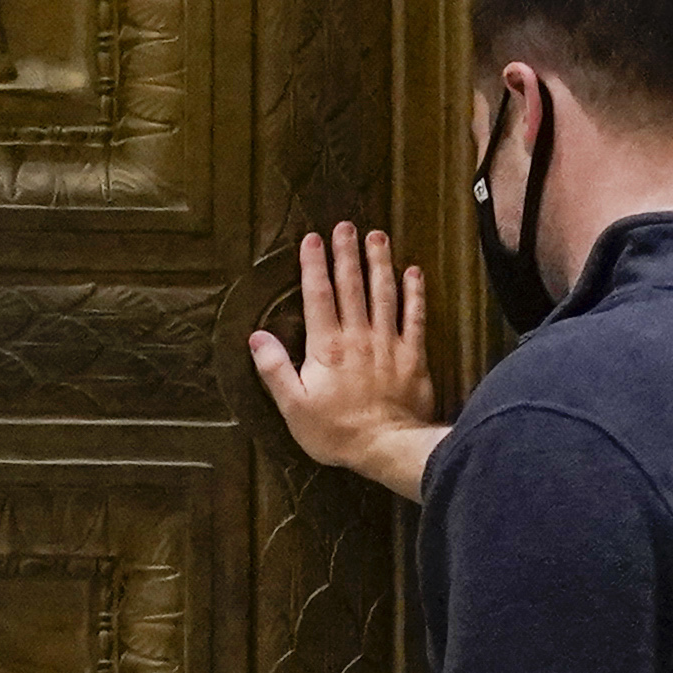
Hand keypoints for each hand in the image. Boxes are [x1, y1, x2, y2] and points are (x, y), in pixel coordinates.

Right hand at [251, 224, 447, 500]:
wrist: (388, 447)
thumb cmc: (336, 431)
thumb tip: (256, 337)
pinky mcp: (414, 355)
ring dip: (380, 263)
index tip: (312, 239)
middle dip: (347, 253)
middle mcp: (358, 336)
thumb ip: (275, 369)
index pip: (318, 296)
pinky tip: (414, 272)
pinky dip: (415, 293)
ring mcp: (389, 343)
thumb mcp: (293, 407)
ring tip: (377, 236)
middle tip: (345, 226)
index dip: (314, 266)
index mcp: (327, 347)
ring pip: (384, 294)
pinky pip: (415, 317)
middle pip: (352, 286)